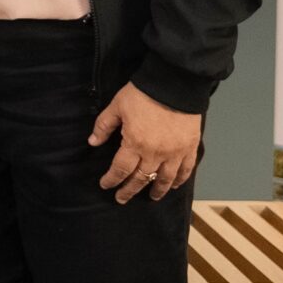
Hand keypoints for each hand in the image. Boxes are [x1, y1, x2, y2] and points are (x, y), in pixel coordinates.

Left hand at [90, 82, 202, 203]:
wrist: (175, 84)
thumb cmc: (143, 93)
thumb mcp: (117, 106)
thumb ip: (104, 126)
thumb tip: (92, 143)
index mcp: (135, 143)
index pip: (120, 169)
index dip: (111, 180)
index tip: (105, 185)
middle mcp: (155, 153)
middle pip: (140, 179)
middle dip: (129, 190)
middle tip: (121, 199)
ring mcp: (175, 152)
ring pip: (164, 179)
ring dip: (156, 191)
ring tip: (151, 198)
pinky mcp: (190, 148)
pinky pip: (186, 170)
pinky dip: (179, 180)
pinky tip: (174, 185)